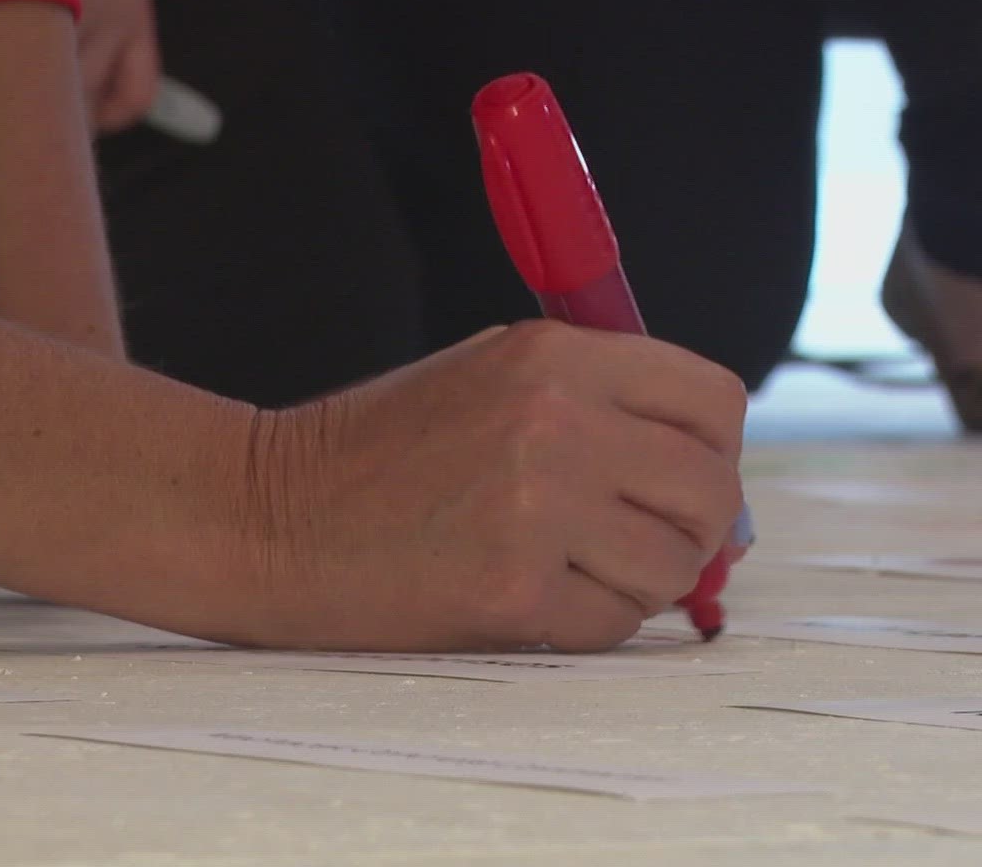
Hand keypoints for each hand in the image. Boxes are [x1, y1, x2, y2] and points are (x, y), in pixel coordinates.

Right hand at [205, 321, 748, 652]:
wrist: (264, 515)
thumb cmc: (381, 451)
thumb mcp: (495, 377)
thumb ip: (602, 405)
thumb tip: (712, 477)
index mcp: (558, 354)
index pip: (715, 399)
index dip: (718, 450)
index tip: (691, 481)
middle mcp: (558, 420)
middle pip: (710, 490)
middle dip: (697, 531)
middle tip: (649, 544)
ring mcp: (537, 506)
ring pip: (671, 566)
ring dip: (641, 584)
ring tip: (574, 570)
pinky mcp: (512, 590)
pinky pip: (614, 625)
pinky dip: (589, 626)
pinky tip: (533, 601)